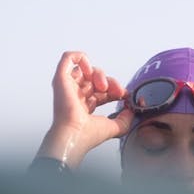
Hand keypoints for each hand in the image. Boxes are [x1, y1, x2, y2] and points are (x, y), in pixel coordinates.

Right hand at [36, 51, 133, 168]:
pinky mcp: (62, 79)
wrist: (75, 134)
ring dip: (99, 74)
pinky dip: (81, 58)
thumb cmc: (87, 135)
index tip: (124, 96)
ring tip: (103, 86)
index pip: (102, 92)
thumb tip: (131, 110)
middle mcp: (76, 96)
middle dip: (111, 83)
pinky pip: (68, 58)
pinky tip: (89, 70)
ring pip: (86, 70)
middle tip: (118, 92)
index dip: (115, 90)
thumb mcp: (115, 127)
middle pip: (96, 79)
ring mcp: (68, 87)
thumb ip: (126, 119)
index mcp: (85, 106)